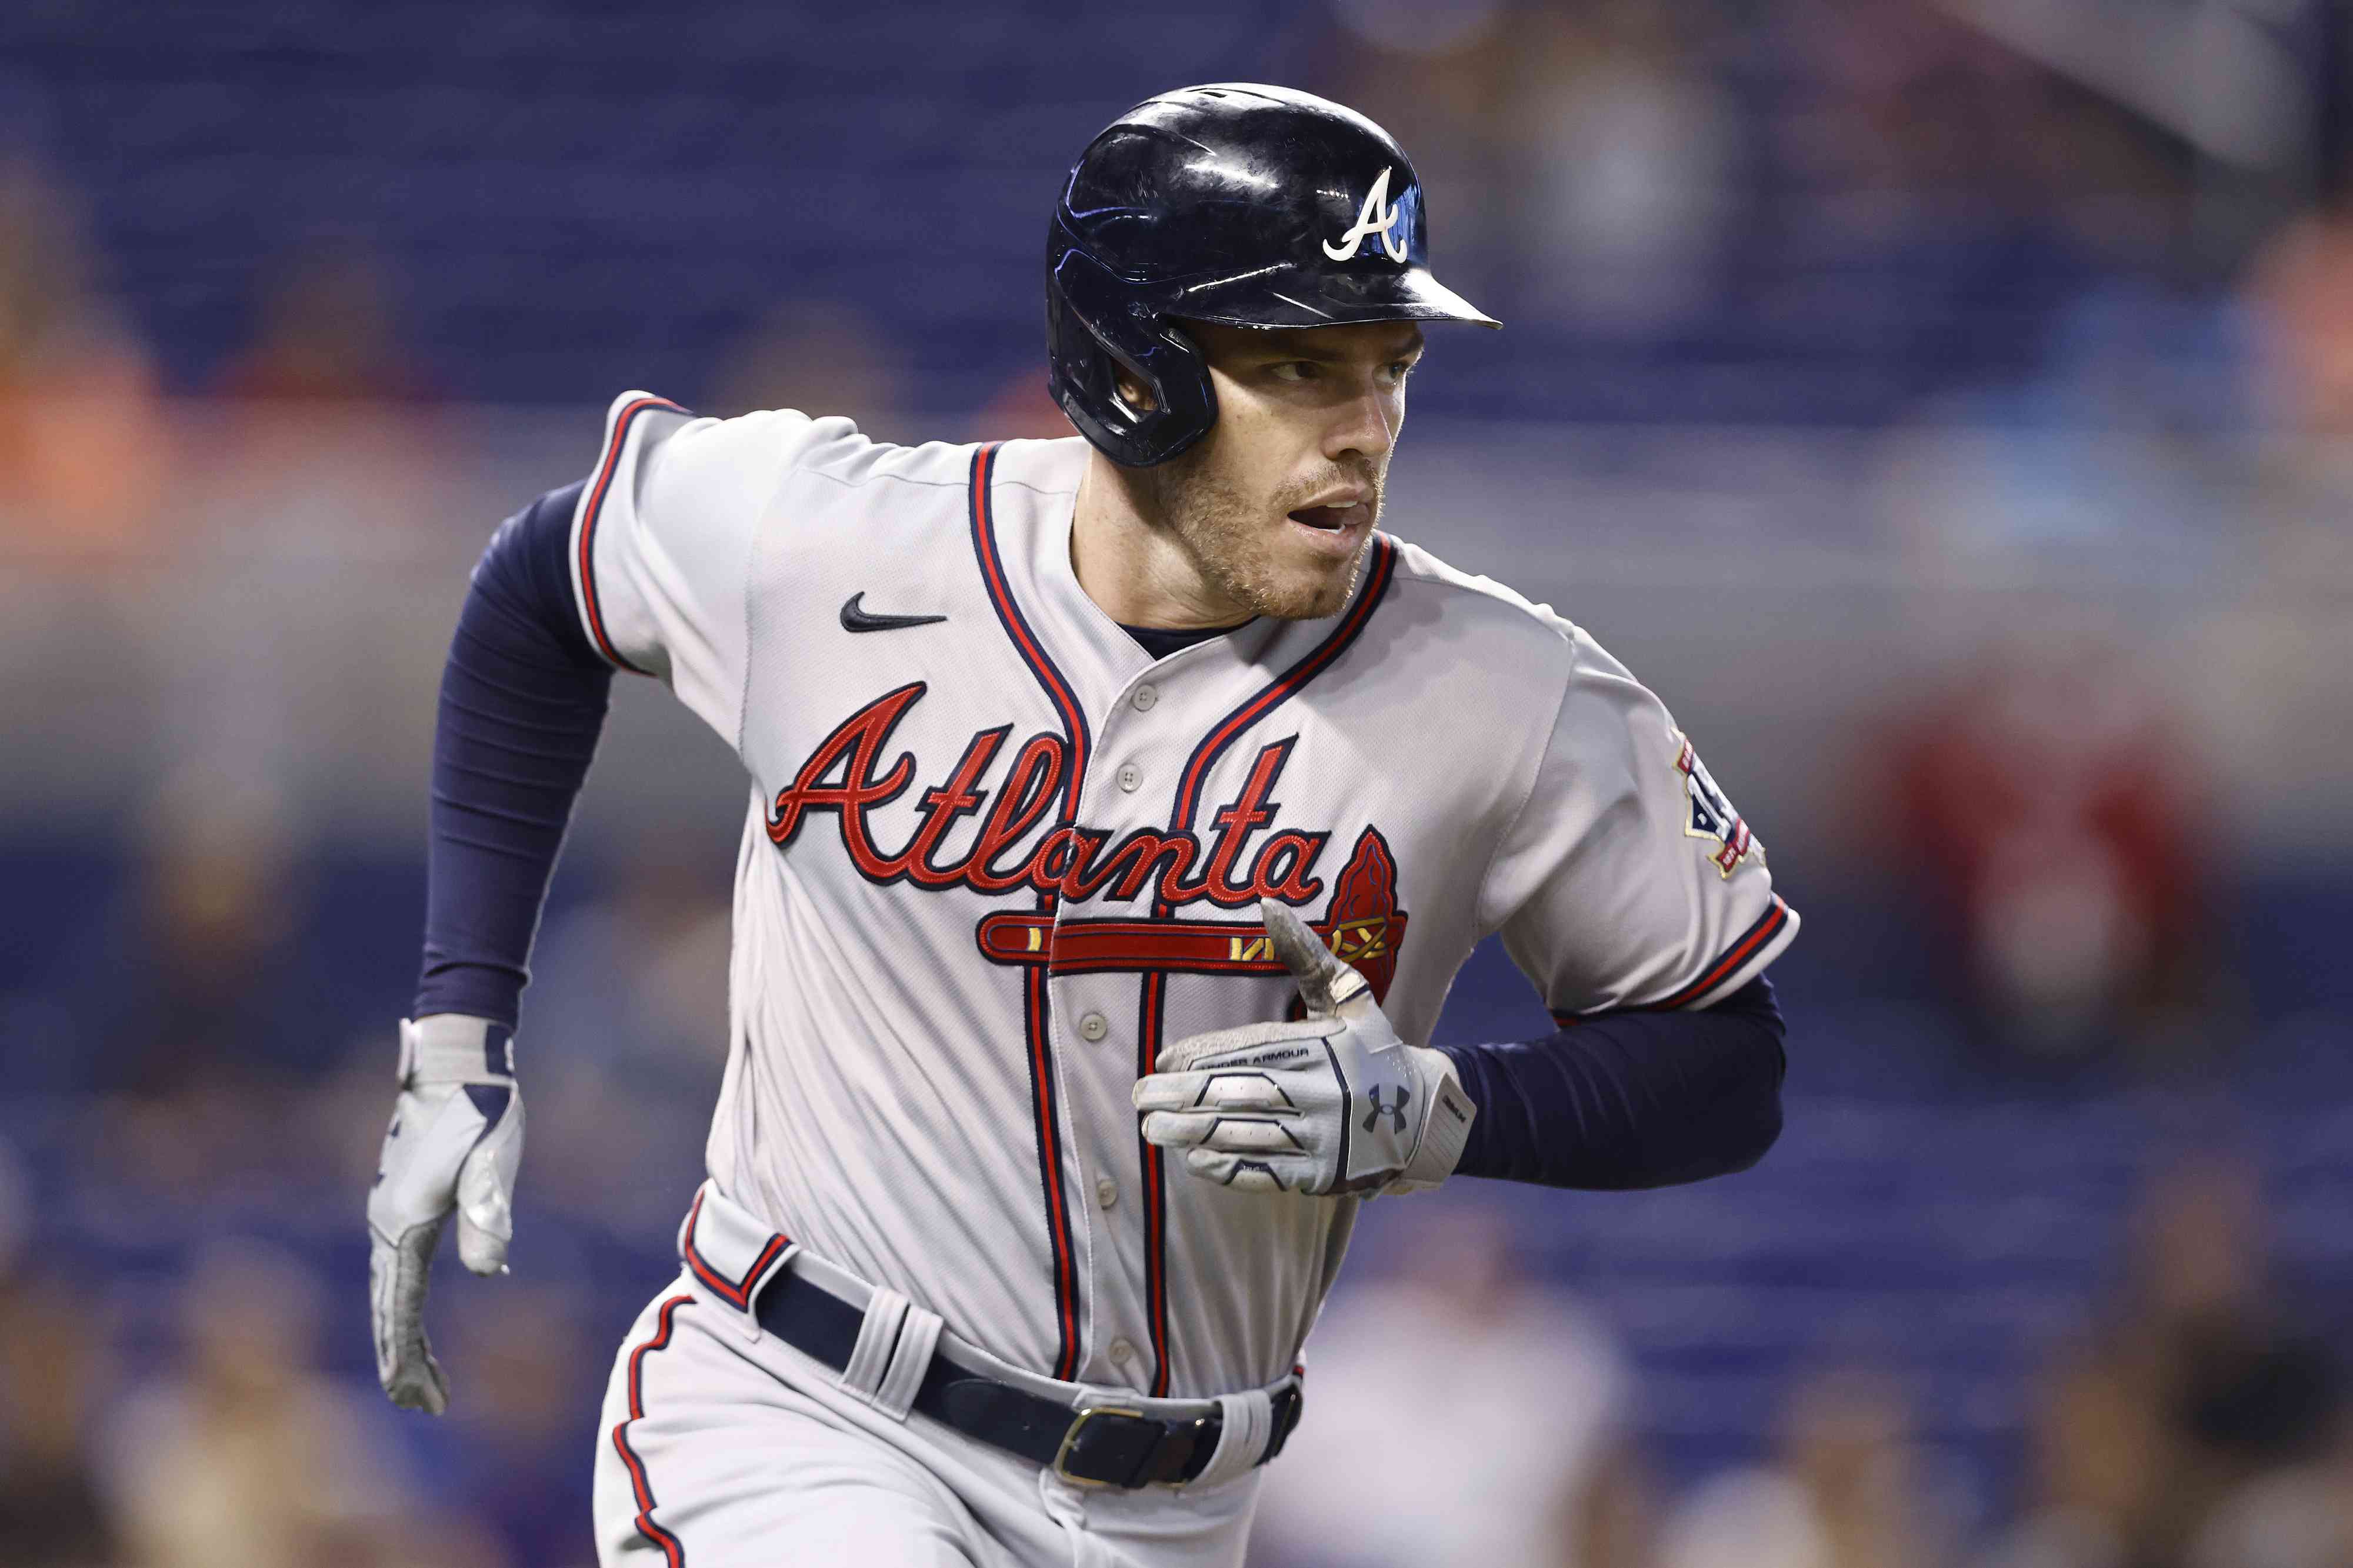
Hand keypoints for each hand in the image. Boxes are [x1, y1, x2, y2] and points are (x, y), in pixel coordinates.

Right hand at [365, 1015, 523, 1412]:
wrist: (455, 1061)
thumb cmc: (481, 1109)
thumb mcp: (494, 1161)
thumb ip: (490, 1213)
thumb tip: (491, 1273)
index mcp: (404, 1224)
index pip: (401, 1309)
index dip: (409, 1358)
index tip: (420, 1401)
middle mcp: (386, 1224)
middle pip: (389, 1309)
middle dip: (404, 1361)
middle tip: (426, 1406)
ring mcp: (391, 1212)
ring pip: (391, 1291)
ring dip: (404, 1337)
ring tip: (423, 1379)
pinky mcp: (404, 1201)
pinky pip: (401, 1268)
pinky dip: (407, 1303)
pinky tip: (420, 1319)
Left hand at [1132, 900, 1474, 1195]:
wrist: (1421, 1114)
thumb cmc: (1370, 1047)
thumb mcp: (1347, 993)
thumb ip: (1306, 952)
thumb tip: (1267, 903)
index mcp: (1325, 1045)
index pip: (1250, 1050)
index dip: (1201, 1055)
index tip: (1162, 1057)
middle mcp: (1324, 1091)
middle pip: (1240, 1094)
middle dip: (1183, 1097)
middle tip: (1140, 1097)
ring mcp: (1324, 1137)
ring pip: (1247, 1135)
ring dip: (1192, 1134)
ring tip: (1152, 1130)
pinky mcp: (1322, 1174)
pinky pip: (1266, 1171)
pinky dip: (1226, 1166)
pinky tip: (1193, 1159)